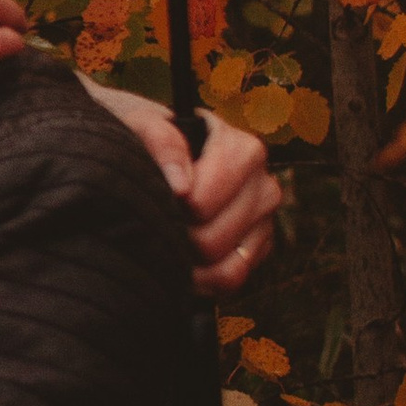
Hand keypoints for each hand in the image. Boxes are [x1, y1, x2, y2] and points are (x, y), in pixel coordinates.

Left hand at [87, 89, 280, 292]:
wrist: (151, 152)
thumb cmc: (146, 136)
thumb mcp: (141, 123)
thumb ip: (160, 141)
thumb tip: (181, 186)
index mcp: (244, 151)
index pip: (202, 202)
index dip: (169, 207)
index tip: (153, 193)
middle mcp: (264, 186)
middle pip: (211, 240)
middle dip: (175, 236)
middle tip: (155, 219)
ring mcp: (264, 221)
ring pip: (224, 268)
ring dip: (185, 263)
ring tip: (163, 239)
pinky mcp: (257, 250)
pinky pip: (231, 281)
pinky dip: (201, 282)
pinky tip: (180, 262)